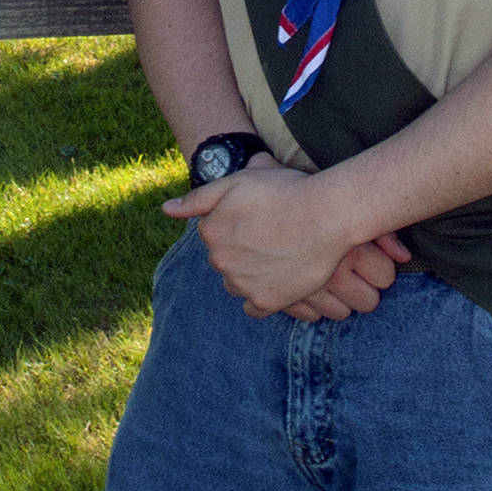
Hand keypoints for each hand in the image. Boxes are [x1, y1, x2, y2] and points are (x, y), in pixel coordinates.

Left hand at [164, 165, 405, 317]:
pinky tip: (278, 279)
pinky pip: (253, 307)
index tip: (258, 218)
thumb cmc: (283, 192)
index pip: (214, 234)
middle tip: (271, 235)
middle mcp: (220, 261)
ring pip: (237, 283)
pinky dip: (262, 296)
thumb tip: (166, 210)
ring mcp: (242, 284)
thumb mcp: (236, 182)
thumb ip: (198, 198)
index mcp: (210, 231)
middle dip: (241, 250)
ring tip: (278, 255)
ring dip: (250, 274)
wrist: (326, 214)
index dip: (237, 225)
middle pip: (225, 260)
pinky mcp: (266, 302)